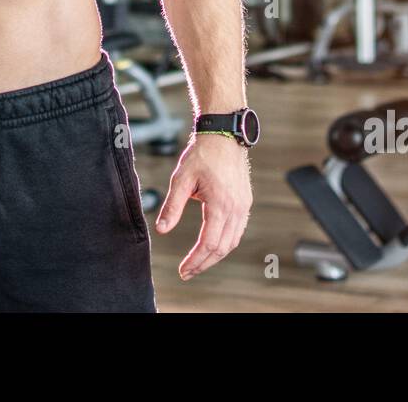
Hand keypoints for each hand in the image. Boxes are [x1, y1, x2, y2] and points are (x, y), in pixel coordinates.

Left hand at [154, 132, 251, 279]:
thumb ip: (172, 206)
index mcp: (220, 204)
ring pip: (232, 241)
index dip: (196, 260)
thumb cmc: (202, 154)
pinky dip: (225, 242)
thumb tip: (162, 230)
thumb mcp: (181, 179)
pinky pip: (237, 230)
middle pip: (222, 247)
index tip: (183, 271)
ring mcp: (243, 205)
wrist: (223, 135)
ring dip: (216, 255)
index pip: (209, 243)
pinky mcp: (245, 202)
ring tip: (198, 263)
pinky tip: (213, 245)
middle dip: (204, 263)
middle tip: (187, 272)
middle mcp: (236, 208)